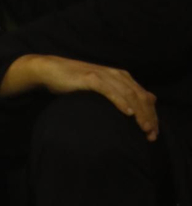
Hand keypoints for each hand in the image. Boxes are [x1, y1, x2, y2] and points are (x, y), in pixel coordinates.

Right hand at [1, 54, 157, 140]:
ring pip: (129, 95)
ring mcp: (105, 76)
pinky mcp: (92, 79)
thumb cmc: (73, 82)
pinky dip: (121, 102)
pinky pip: (110, 91)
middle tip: (152, 135)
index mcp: (122, 77)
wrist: (51, 70)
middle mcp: (117, 75)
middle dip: (149, 117)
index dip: (151, 114)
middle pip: (140, 97)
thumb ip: (112, 95)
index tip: (153, 132)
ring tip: (144, 128)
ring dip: (139, 113)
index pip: (144, 96)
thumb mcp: (98, 88)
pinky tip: (128, 113)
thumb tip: (126, 111)